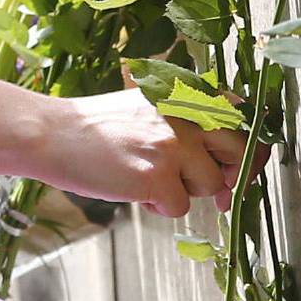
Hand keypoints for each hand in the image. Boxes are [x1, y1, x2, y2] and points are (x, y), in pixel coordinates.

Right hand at [39, 87, 248, 219]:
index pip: (244, 118)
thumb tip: (233, 157)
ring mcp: (174, 145)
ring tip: (152, 181)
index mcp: (187, 93)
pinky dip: (161, 208)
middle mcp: (187, 114)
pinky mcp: (156, 176)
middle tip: (221, 196)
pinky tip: (136, 191)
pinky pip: (181, 208)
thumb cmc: (97, 126)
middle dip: (236, 178)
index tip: (239, 169)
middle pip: (242, 152)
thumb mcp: (150, 106)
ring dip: (186, 192)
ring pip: (212, 186)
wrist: (51, 133)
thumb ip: (189, 120)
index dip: (249, 149)